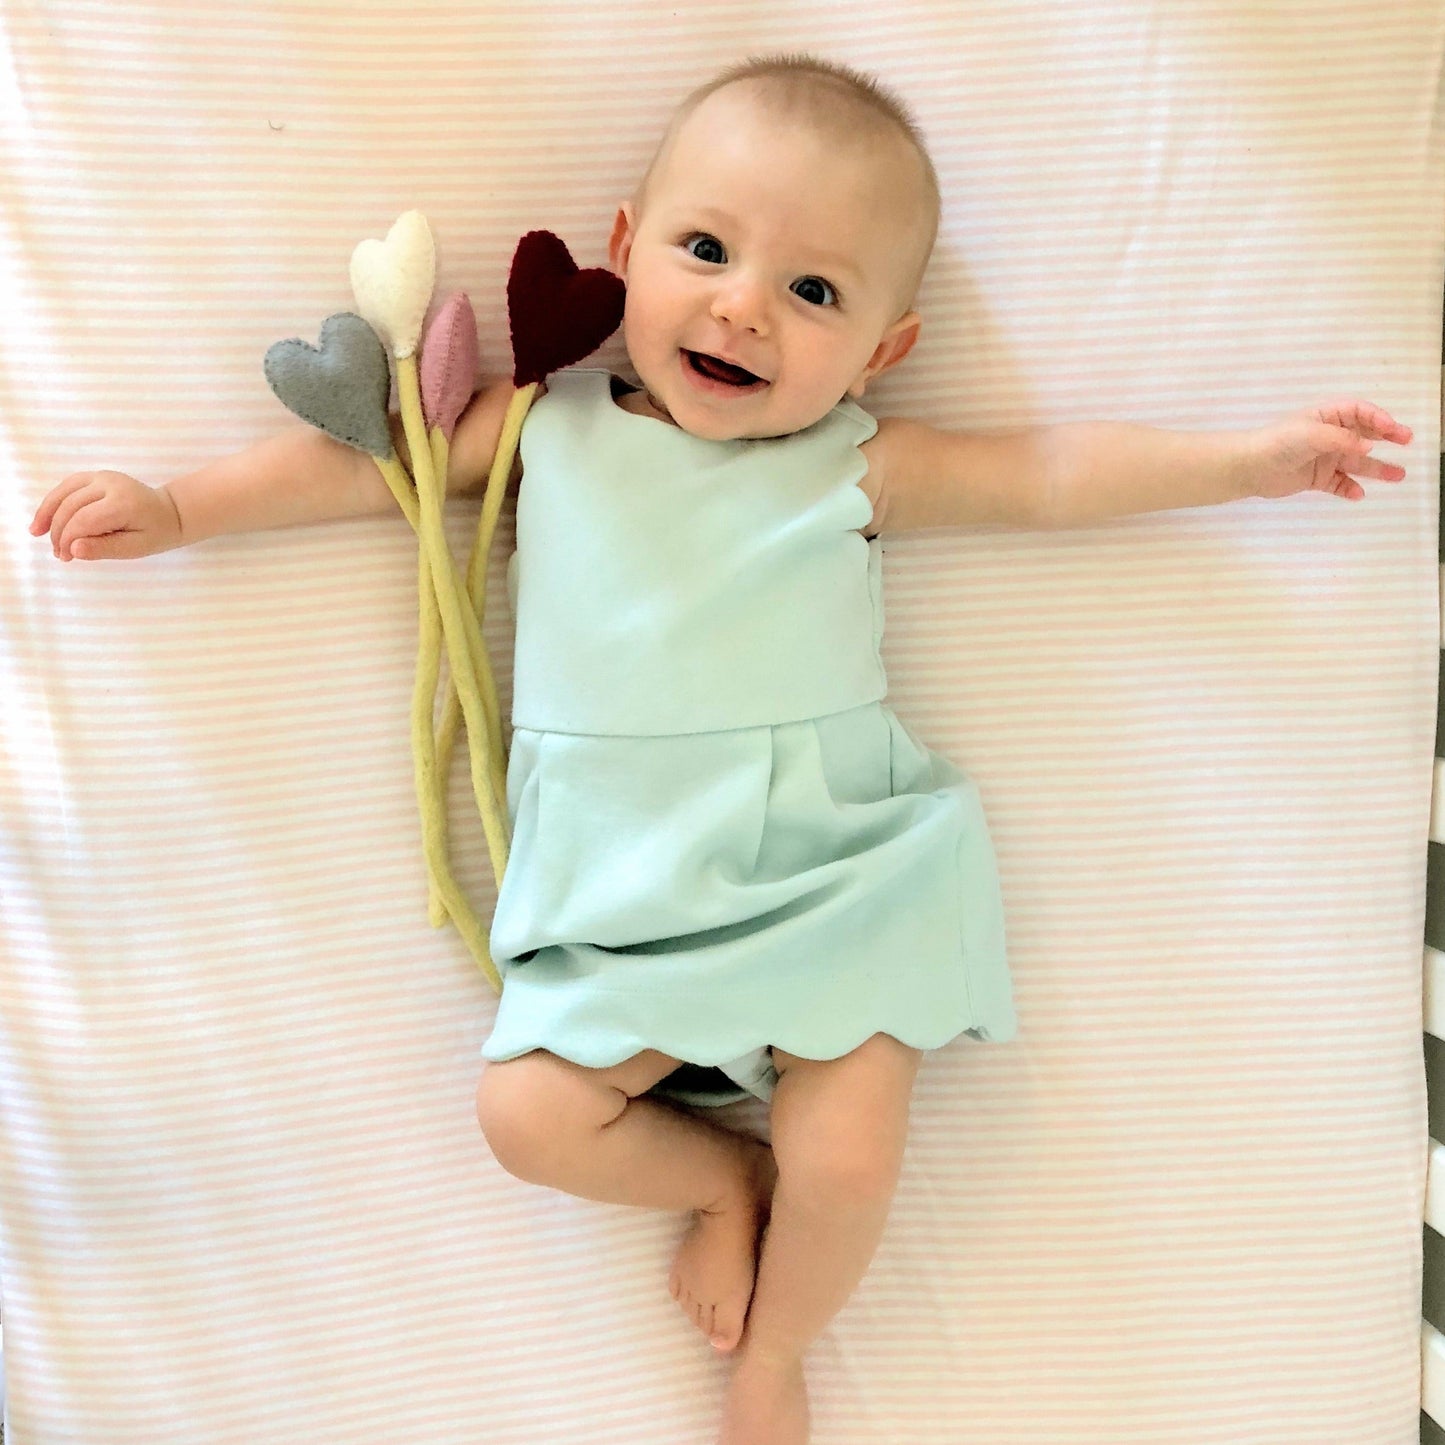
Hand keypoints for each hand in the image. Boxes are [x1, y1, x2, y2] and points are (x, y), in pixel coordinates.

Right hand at [30, 471, 183, 560]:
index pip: (84, 520)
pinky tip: (45, 518)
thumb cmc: (154, 533)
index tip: (65, 557)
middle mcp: (111, 484)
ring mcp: (102, 476)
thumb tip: (74, 550)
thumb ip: (105, 548)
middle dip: (59, 531)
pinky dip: (54, 501)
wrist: (169, 512)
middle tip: (59, 554)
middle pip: (71, 506)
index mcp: (123, 503)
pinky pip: (68, 486)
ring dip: (48, 513)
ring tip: (37, 533)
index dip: (68, 539)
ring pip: (65, 492)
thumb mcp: (135, 548)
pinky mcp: (96, 475)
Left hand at [1251, 400, 1411, 501]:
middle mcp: (1329, 436)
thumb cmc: (1279, 442)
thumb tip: (1369, 445)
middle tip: (1407, 441)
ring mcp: (1324, 458)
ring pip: (1356, 462)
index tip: (1393, 430)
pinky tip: (1359, 494)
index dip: (1378, 418)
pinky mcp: (1316, 478)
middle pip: (1364, 435)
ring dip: (1377, 468)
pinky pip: (1339, 483)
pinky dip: (1349, 488)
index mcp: (1327, 417)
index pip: (1359, 412)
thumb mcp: (1313, 434)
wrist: (1249, 467)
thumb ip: (1343, 439)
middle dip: (1386, 437)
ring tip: (1399, 475)